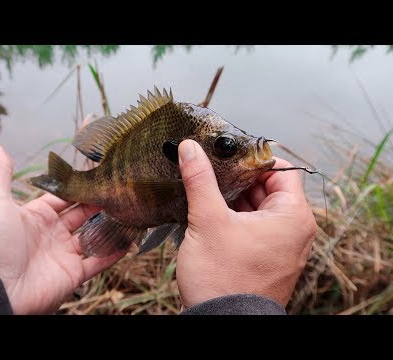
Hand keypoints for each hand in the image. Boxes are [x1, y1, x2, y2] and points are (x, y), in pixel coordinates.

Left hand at [0, 142, 124, 313]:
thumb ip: (0, 173)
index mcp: (36, 216)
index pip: (64, 197)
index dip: (81, 187)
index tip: (100, 176)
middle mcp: (52, 234)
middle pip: (82, 215)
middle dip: (99, 204)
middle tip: (119, 191)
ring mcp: (64, 254)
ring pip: (93, 237)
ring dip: (109, 226)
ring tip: (129, 212)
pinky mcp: (73, 274)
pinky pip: (98, 262)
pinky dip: (113, 253)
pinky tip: (129, 241)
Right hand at [176, 140, 316, 307]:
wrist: (221, 323)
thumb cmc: (222, 280)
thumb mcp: (208, 221)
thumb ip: (200, 180)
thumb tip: (191, 149)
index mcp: (293, 217)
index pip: (281, 169)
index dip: (254, 159)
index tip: (228, 155)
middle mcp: (294, 231)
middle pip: (268, 188)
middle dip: (238, 179)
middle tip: (210, 172)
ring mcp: (281, 246)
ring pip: (258, 208)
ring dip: (233, 200)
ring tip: (206, 193)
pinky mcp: (267, 258)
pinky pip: (254, 228)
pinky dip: (235, 218)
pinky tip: (211, 215)